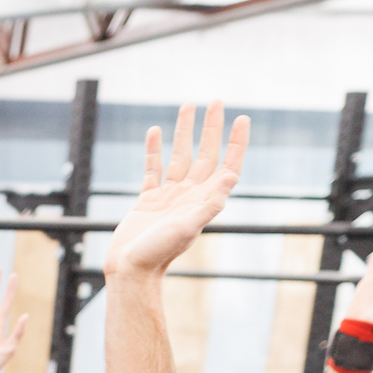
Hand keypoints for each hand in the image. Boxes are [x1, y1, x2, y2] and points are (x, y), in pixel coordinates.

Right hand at [103, 101, 248, 280]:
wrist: (131, 270)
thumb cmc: (159, 253)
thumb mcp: (188, 227)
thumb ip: (209, 203)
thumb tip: (231, 175)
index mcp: (203, 200)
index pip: (226, 165)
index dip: (236, 142)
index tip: (241, 118)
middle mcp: (189, 195)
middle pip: (205, 154)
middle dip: (211, 128)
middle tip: (215, 102)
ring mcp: (169, 196)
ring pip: (179, 156)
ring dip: (184, 132)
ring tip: (188, 106)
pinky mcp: (148, 200)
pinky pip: (153, 169)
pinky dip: (154, 149)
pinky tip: (155, 132)